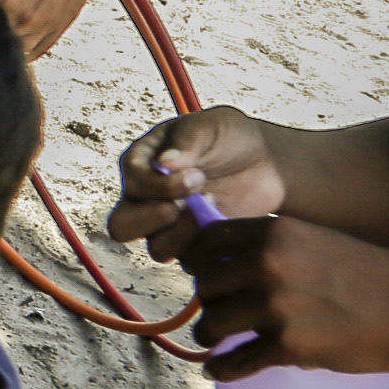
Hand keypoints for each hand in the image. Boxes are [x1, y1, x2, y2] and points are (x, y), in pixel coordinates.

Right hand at [109, 111, 288, 256]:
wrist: (266, 160)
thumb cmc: (230, 137)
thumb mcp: (209, 126)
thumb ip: (186, 142)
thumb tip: (162, 164)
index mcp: (142, 164)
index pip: (132, 184)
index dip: (159, 186)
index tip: (197, 176)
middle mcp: (147, 199)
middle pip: (123, 226)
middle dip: (152, 219)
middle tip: (185, 205)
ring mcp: (170, 225)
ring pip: (157, 248)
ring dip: (184, 236)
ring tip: (213, 210)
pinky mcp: (196, 244)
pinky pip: (190, 261)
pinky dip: (208, 250)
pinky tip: (227, 225)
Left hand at [167, 210, 388, 380]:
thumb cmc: (375, 277)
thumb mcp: (319, 242)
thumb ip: (275, 248)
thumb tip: (233, 265)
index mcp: (274, 232)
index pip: (208, 240)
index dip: (199, 260)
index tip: (201, 275)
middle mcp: (266, 263)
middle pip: (206, 284)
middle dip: (207, 301)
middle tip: (216, 312)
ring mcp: (274, 305)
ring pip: (212, 322)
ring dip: (209, 334)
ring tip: (214, 341)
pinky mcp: (287, 346)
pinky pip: (235, 361)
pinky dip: (222, 368)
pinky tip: (219, 370)